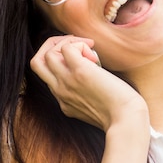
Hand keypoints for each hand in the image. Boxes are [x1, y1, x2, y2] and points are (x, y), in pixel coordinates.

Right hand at [30, 35, 147, 130]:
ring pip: (47, 53)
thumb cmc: (120, 113)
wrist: (126, 120)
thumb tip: (95, 68)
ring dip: (67, 43)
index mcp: (63, 101)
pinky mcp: (79, 71)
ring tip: (88, 47)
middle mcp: (60, 91)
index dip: (61, 61)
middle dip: (51, 46)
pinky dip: (80, 44)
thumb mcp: (95, 106)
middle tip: (75, 45)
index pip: (48, 75)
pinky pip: (67, 48)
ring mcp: (67, 82)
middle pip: (36, 62)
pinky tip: (94, 53)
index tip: (82, 60)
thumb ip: (88, 92)